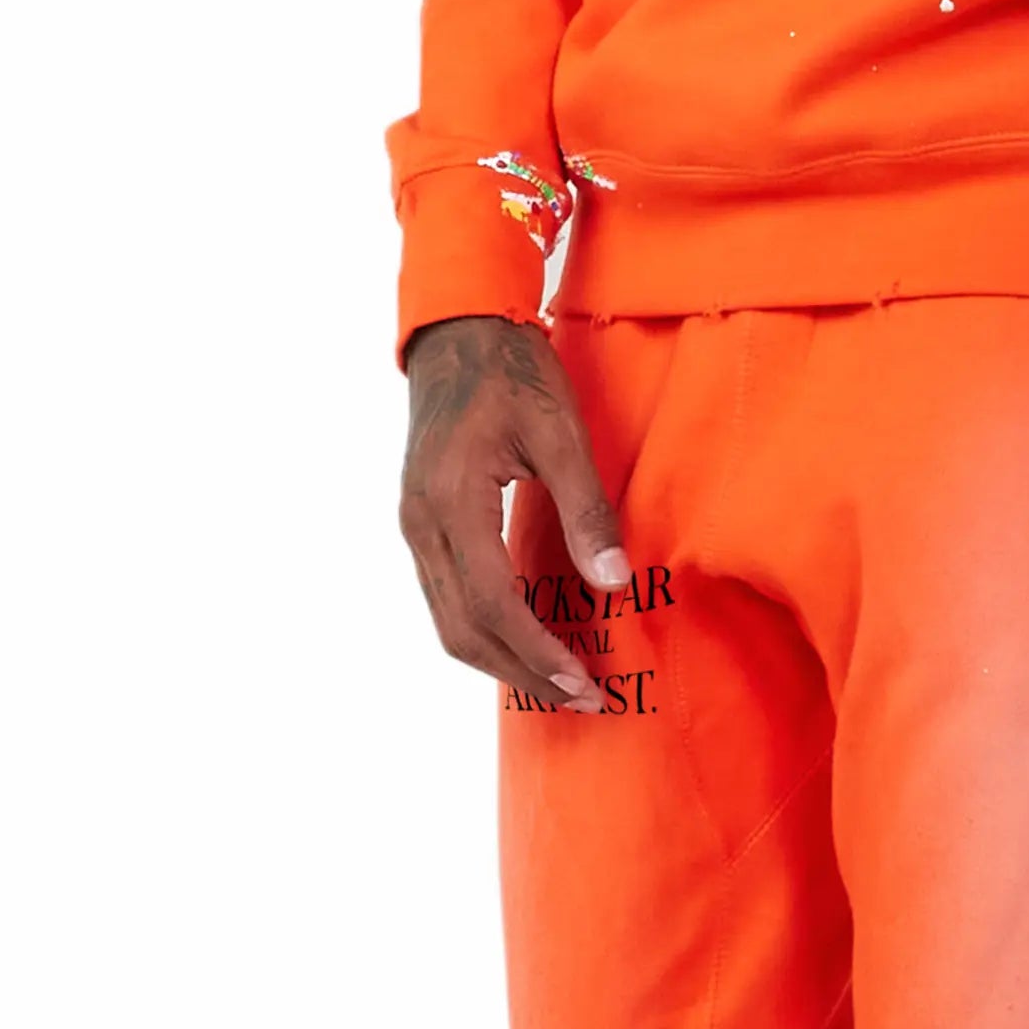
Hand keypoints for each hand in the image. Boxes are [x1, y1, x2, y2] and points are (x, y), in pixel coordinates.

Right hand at [398, 317, 627, 713]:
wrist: (458, 330)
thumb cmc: (512, 371)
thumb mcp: (560, 431)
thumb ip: (585, 508)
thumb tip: (613, 584)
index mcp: (451, 503)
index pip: (490, 605)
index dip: (536, 653)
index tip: (583, 683)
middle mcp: (421, 525)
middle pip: (462, 629)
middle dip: (522, 672)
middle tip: (582, 698)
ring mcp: (415, 526)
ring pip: (449, 621)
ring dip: (503, 660)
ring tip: (560, 680)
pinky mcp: (423, 522)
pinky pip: (447, 597)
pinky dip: (486, 630)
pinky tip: (528, 638)